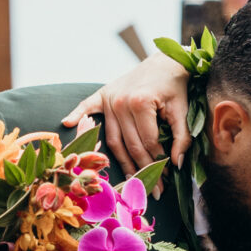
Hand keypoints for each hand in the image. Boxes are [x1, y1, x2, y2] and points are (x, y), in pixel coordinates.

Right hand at [66, 53, 190, 175]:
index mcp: (141, 103)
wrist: (165, 62)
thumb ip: (181, 137)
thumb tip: (177, 163)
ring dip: (122, 161)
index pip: (148, 142)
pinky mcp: (103, 94)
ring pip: (113, 139)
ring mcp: (109, 99)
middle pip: (130, 145)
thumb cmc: (175, 86)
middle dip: (143, 168)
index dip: (159, 161)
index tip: (167, 176)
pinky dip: (77, 115)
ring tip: (133, 180)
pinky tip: (68, 124)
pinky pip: (87, 107)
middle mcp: (120, 102)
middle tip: (154, 189)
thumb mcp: (183, 109)